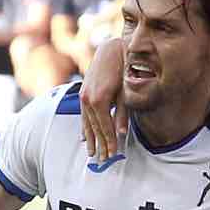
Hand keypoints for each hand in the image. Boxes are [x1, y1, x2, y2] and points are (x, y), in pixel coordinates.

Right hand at [79, 37, 126, 160]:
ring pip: (87, 123)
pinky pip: (83, 115)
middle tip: (103, 160)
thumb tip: (122, 134)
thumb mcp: (127, 92)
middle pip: (94, 128)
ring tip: (92, 153)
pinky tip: (84, 137)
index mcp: (99, 100)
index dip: (109, 142)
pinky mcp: (83, 93)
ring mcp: (83, 97)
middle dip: (100, 145)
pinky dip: (84, 127)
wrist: (111, 49)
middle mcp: (88, 100)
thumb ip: (123, 114)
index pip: (105, 128)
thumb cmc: (124, 70)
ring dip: (90, 139)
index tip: (113, 155)